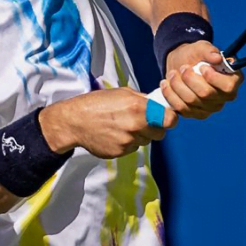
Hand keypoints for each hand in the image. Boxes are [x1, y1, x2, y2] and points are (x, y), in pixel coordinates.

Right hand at [39, 87, 178, 158]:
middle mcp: (136, 126)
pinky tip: (115, 134)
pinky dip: (128, 142)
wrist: (75, 121)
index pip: (170, 120)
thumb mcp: (122, 93)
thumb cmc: (98, 103)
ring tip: (124, 126)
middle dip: (155, 128)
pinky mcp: (121, 152)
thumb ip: (142, 99)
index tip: (167, 118)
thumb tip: (157, 104)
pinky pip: (132, 148)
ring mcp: (128, 141)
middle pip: (160, 134)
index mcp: (139, 108)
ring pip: (146, 141)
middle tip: (144, 122)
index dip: (170, 119)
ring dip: (140, 135)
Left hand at [160, 40, 242, 119]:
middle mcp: (224, 97)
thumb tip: (217, 57)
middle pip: (205, 94)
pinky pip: (181, 109)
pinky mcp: (195, 114)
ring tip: (171, 74)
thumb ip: (209, 50)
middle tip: (182, 67)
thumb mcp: (201, 47)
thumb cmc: (196, 55)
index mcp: (233, 81)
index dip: (212, 77)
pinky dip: (170, 98)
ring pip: (190, 102)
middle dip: (189, 79)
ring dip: (177, 86)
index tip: (201, 66)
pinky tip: (165, 87)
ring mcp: (210, 108)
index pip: (228, 87)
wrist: (181, 64)